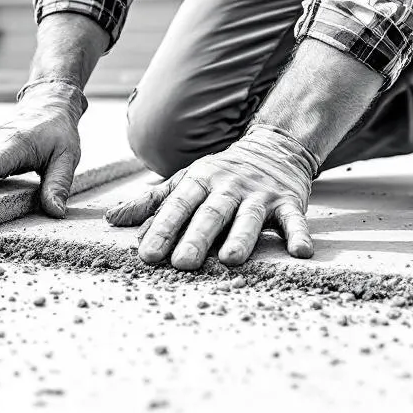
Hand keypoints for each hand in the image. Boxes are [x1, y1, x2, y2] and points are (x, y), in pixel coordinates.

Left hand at [104, 124, 318, 268]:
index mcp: (199, 181)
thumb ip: (151, 202)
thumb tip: (112, 219)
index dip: (161, 229)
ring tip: (231, 260)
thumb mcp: (184, 181)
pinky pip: (294, 220)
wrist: (273, 148)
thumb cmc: (220, 174)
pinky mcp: (289, 202)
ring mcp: (260, 195)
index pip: (177, 206)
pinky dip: (299, 235)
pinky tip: (300, 253)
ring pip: (249, 218)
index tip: (147, 255)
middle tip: (181, 264)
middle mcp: (228, 187)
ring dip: (241, 238)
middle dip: (195, 238)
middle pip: (210, 214)